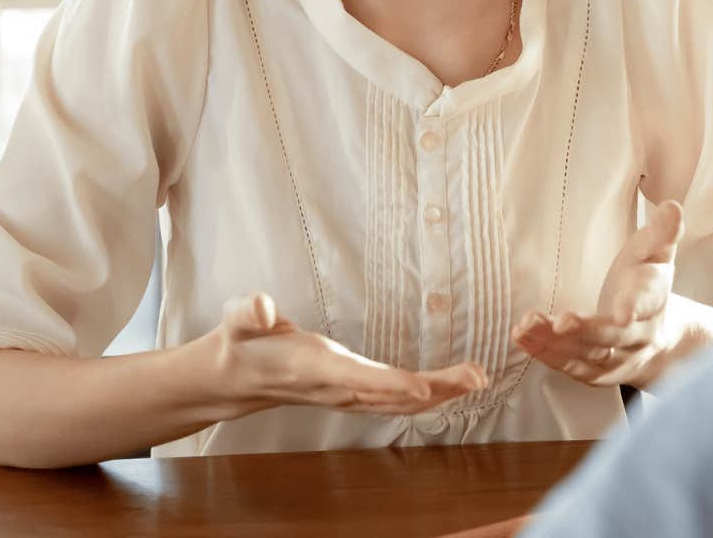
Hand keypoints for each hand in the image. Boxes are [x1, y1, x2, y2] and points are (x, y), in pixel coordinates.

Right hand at [213, 293, 486, 415]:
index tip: (422, 387)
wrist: (236, 376)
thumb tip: (261, 308)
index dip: (389, 385)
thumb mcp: (239, 320)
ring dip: (440, 394)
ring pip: (399, 404)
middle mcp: (336, 388)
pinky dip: (426, 397)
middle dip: (436, 389)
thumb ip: (249, 313)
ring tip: (477, 379)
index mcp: (313, 368)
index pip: (355, 378)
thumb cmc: (243, 342)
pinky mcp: (353, 394)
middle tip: (477, 376)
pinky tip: (451, 389)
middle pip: (391, 396)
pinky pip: (395, 402)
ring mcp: (347, 396)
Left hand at [511, 200, 684, 389]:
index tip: (622, 312)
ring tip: (526, 326)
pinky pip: (573, 369)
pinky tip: (524, 339)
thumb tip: (671, 208)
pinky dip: (548, 356)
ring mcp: (619, 359)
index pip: (647, 303)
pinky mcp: (599, 374)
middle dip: (587, 331)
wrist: (664, 338)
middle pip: (614, 337)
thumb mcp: (658, 255)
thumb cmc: (648, 284)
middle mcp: (639, 336)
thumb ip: (663, 233)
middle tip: (560, 321)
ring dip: (557, 344)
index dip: (635, 306)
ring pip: (589, 357)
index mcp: (653, 300)